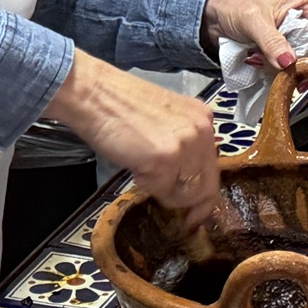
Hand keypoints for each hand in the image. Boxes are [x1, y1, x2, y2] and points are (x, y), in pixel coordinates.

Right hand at [48, 52, 218, 226]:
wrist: (94, 93)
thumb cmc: (120, 105)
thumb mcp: (166, 120)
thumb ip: (183, 143)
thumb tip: (185, 176)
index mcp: (204, 118)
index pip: (213, 168)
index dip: (205, 196)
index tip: (196, 213)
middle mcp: (202, 131)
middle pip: (206, 185)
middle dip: (187, 203)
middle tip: (177, 213)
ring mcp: (186, 145)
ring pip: (185, 193)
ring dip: (162, 191)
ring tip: (141, 169)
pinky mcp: (165, 159)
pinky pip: (162, 191)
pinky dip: (146, 186)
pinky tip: (134, 165)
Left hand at [204, 0, 307, 71]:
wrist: (220, 16)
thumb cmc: (237, 5)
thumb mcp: (252, 19)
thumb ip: (270, 40)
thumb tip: (289, 62)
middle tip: (302, 81)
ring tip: (286, 78)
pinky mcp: (299, 53)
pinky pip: (307, 69)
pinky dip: (297, 77)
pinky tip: (282, 77)